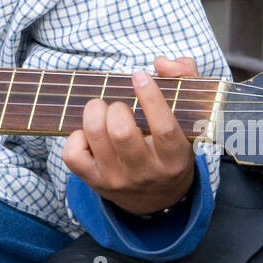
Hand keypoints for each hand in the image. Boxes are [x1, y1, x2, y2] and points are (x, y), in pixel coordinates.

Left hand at [62, 55, 198, 215]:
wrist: (159, 198)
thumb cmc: (170, 145)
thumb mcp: (189, 116)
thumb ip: (184, 78)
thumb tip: (160, 64)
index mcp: (174, 158)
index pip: (164, 128)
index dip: (150, 97)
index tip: (139, 76)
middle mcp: (146, 172)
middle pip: (122, 133)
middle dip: (116, 108)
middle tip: (119, 105)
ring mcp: (118, 179)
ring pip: (96, 138)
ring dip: (94, 113)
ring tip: (101, 110)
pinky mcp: (94, 182)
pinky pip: (73, 155)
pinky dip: (76, 136)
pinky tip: (89, 134)